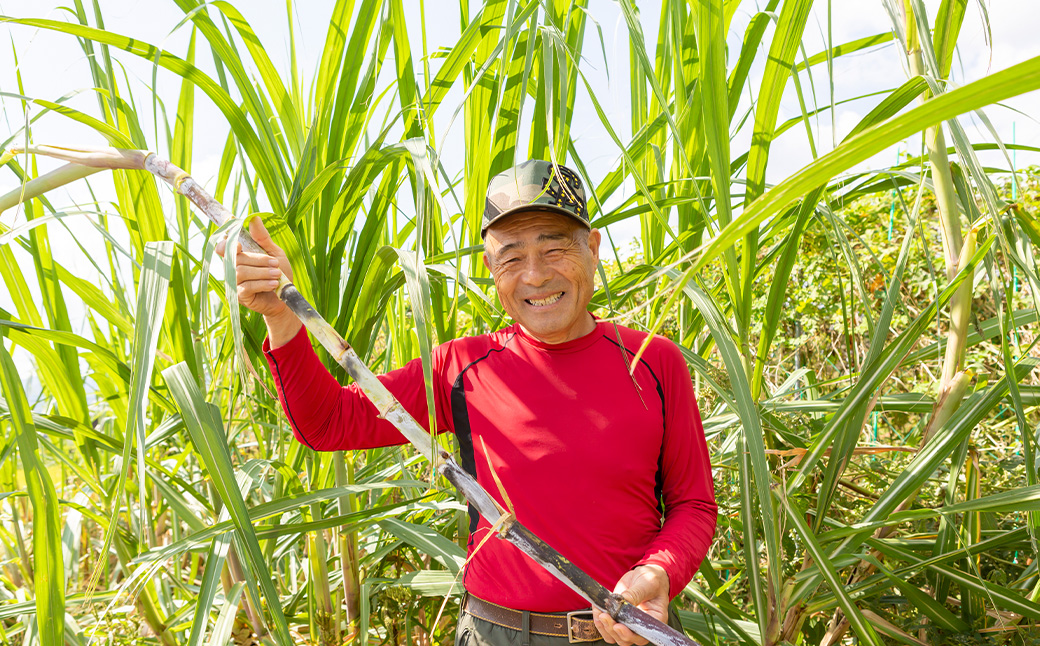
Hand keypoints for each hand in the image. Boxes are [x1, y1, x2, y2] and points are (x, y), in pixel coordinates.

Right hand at [216, 217, 301, 347]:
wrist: (285, 299)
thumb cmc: (279, 275)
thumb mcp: (274, 253)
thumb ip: (263, 238)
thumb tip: (254, 218)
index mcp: (238, 257)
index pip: (223, 247)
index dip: (227, 242)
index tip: (240, 243)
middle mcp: (232, 269)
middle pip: (236, 258)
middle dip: (259, 260)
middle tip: (276, 264)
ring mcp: (234, 283)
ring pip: (241, 272)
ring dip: (262, 272)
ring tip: (277, 275)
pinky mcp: (239, 296)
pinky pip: (246, 286)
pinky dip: (262, 284)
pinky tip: (273, 285)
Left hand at [593, 565, 669, 645]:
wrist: (644, 575)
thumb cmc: (652, 580)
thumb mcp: (647, 584)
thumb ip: (635, 594)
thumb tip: (622, 601)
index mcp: (654, 620)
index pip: (642, 636)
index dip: (629, 635)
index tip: (618, 626)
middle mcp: (641, 626)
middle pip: (626, 639)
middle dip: (613, 630)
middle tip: (605, 616)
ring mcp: (628, 623)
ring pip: (614, 636)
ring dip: (605, 628)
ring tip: (600, 614)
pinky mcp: (618, 618)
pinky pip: (607, 627)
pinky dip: (600, 622)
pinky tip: (597, 610)